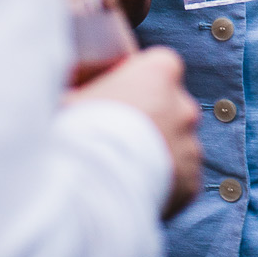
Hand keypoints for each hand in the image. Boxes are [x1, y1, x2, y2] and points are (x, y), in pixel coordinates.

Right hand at [72, 46, 202, 215]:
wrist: (88, 189)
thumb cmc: (75, 133)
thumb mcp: (66, 96)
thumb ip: (77, 85)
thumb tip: (66, 83)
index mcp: (158, 73)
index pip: (160, 66)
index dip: (139, 82)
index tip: (117, 98)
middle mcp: (183, 106)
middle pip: (170, 107)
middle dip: (149, 120)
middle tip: (115, 139)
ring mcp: (190, 146)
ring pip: (176, 146)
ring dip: (156, 154)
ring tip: (119, 170)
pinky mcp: (191, 182)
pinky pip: (179, 180)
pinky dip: (162, 185)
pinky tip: (132, 190)